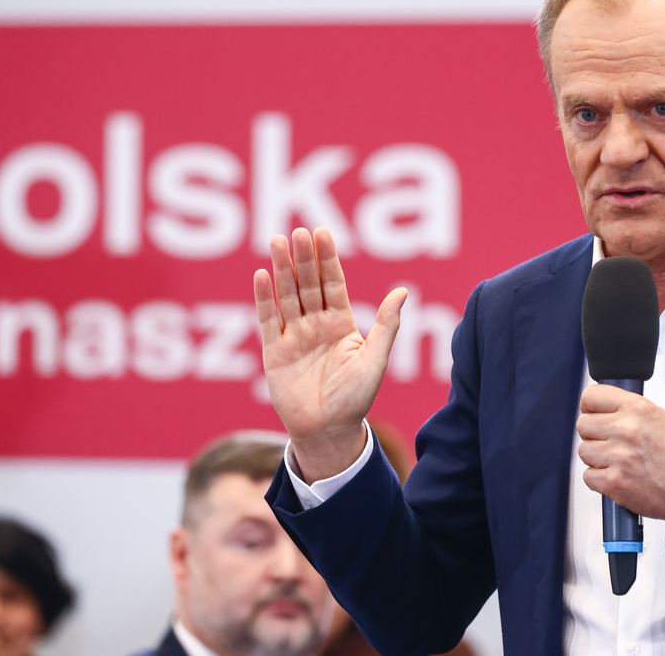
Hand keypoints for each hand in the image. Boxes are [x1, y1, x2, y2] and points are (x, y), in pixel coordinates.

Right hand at [253, 227, 407, 481]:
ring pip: (287, 296)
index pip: (333, 284)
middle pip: (308, 284)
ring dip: (282, 270)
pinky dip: (264, 299)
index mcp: (341, 324)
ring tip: (277, 242)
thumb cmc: (356, 399)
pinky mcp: (274, 352)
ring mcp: (294, 337)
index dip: (328, 260)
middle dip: (304, 259)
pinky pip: (268, 321)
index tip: (323, 234)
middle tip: (299, 232)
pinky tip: (262, 275)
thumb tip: (402, 291)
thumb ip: (386, 326)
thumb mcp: (375, 361)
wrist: (328, 432)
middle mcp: (316, 325)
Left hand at [576, 384, 664, 531]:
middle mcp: (627, 429)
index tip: (593, 414)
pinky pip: (588, 476)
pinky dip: (600, 480)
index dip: (590, 407)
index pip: (591, 397)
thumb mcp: (659, 418)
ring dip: (597, 458)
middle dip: (594, 435)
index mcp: (638, 409)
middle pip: (583, 425)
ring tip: (619, 462)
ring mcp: (619, 456)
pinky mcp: (614, 482)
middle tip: (610, 443)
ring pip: (584, 451)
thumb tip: (601, 410)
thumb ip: (628, 411)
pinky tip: (618, 477)